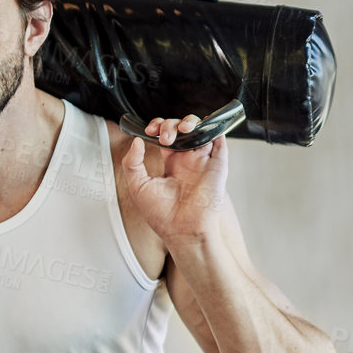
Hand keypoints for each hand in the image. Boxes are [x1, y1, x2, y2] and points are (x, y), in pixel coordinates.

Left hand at [121, 114, 229, 246]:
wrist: (182, 230)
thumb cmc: (161, 215)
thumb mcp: (137, 186)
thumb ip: (132, 162)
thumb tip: (137, 140)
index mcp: (171, 165)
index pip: (166, 136)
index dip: (158, 127)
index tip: (149, 131)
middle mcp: (188, 161)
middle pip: (181, 129)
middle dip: (170, 124)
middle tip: (164, 137)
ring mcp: (204, 162)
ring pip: (201, 130)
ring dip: (190, 121)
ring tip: (181, 130)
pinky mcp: (217, 165)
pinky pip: (220, 141)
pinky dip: (214, 128)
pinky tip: (202, 126)